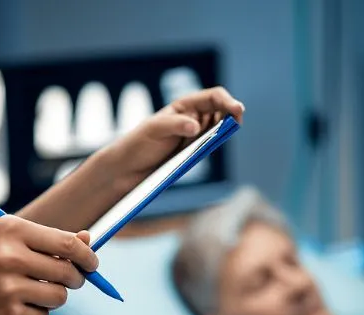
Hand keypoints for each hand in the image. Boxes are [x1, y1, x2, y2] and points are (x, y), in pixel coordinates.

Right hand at [0, 215, 97, 314]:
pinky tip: (13, 306)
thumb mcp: (4, 239)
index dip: (87, 255)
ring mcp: (9, 289)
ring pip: (59, 297)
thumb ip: (47, 239)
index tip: (92, 262)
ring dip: (54, 297)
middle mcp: (11, 257)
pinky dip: (34, 314)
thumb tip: (87, 240)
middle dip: (75, 279)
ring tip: (32, 292)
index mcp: (12, 230)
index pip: (67, 243)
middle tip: (67, 280)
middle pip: (68, 272)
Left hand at [102, 86, 244, 189]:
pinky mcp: (192, 153)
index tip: (238, 110)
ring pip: (218, 130)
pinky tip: (208, 149)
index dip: (228, 101)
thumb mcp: (154, 131)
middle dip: (231, 115)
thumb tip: (197, 126)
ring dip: (223, 131)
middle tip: (235, 124)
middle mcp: (192, 118)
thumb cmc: (137, 144)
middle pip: (221, 112)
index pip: (213, 97)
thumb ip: (175, 125)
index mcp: (184, 106)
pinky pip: (210, 147)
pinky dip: (214, 146)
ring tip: (220, 136)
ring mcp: (194, 136)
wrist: (126, 169)